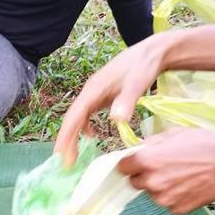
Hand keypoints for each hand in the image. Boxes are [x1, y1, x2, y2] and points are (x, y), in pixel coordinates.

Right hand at [55, 34, 167, 165]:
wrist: (152, 51)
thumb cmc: (144, 65)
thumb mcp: (138, 82)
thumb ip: (127, 100)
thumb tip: (116, 120)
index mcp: (94, 89)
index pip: (75, 115)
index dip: (67, 135)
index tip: (62, 154)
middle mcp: (90, 92)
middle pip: (73, 118)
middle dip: (67, 140)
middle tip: (66, 163)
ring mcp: (95, 93)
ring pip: (79, 117)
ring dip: (74, 136)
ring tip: (73, 155)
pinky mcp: (103, 95)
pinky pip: (87, 114)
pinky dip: (85, 127)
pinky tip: (91, 137)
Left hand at [117, 128, 214, 214]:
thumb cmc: (203, 143)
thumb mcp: (173, 134)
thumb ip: (150, 144)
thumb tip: (137, 150)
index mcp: (146, 161)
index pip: (122, 167)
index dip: (129, 163)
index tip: (136, 162)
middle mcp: (151, 182)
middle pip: (134, 182)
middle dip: (144, 175)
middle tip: (162, 168)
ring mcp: (163, 199)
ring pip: (151, 193)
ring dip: (159, 186)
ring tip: (180, 176)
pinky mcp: (176, 210)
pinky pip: (167, 202)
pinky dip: (173, 196)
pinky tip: (188, 186)